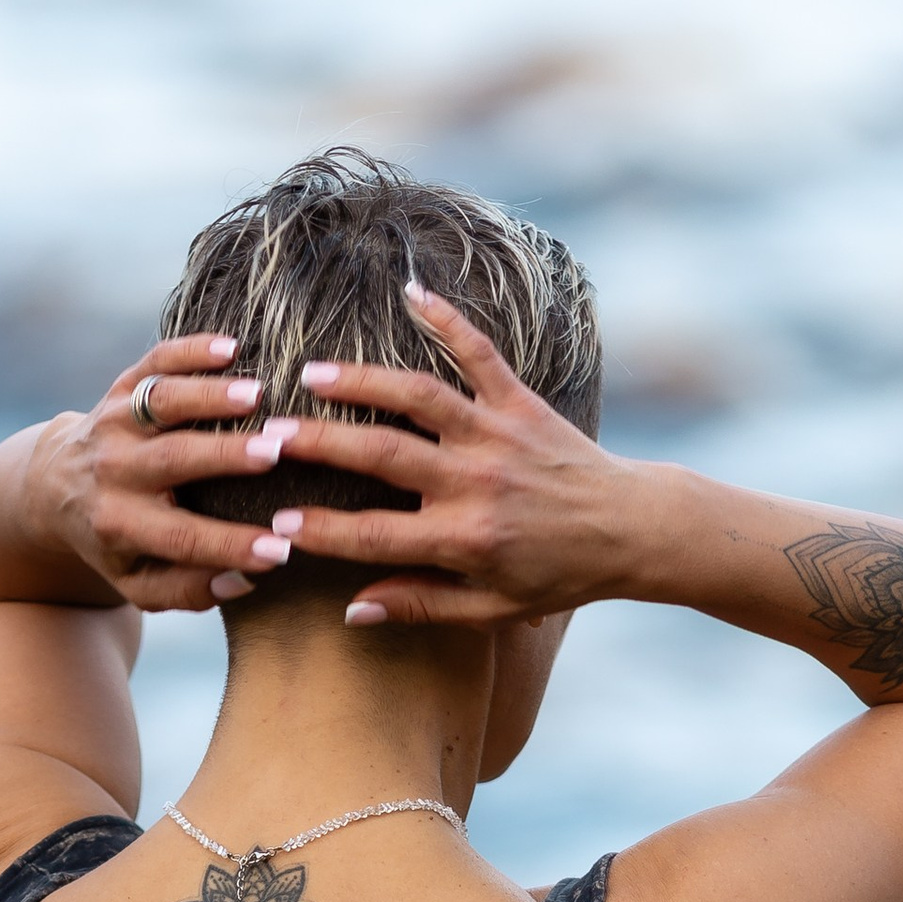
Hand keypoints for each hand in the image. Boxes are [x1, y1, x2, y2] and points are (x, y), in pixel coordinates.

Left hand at [12, 335, 283, 613]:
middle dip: (225, 456)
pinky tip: (231, 348)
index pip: (181, 538)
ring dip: (208, 396)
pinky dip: (189, 350)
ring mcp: (116, 423)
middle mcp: (114, 471)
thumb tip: (245, 580)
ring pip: (159, 402)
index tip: (283, 548)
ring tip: (257, 394)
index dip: (231, 545)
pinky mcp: (122, 386)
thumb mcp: (138, 582)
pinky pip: (154, 362)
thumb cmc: (116, 541)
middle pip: (172, 460)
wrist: (56, 486)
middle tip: (276, 451)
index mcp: (120, 525)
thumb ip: (188, 590)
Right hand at [264, 291, 645, 626]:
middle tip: (270, 436)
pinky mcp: (521, 401)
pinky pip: (480, 353)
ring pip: (420, 397)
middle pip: (384, 456)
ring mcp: (497, 434)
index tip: (276, 523)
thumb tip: (352, 610)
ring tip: (312, 374)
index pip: (374, 536)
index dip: (320, 531)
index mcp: (464, 538)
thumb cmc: (557, 575)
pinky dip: (448, 319)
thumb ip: (421, 606)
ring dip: (363, 381)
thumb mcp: (491, 609)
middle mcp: (476, 481)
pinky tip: (411, 291)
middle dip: (322, 445)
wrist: (632, 528)